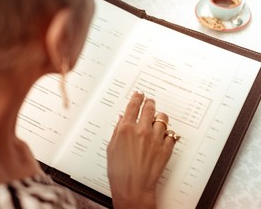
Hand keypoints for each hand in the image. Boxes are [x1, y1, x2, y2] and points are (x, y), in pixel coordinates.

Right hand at [107, 91, 174, 208]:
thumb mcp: (111, 148)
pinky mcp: (165, 148)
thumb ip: (117, 130)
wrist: (133, 188)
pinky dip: (167, 134)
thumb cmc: (119, 171)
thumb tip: (122, 119)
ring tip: (158, 119)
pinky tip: (163, 136)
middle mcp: (142, 131)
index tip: (139, 94)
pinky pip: (171, 134)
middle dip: (149, 102)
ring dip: (159, 117)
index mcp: (126, 129)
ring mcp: (155, 139)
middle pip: (149, 108)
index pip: (133, 106)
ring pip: (162, 119)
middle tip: (149, 101)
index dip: (137, 97)